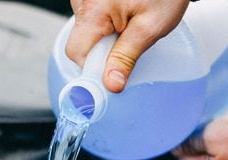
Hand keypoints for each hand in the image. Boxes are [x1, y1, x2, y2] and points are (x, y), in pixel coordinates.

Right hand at [66, 0, 189, 92]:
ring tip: (129, 21)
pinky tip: (124, 12)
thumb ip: (126, 57)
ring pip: (86, 30)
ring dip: (105, 35)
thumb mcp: (150, 27)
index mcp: (92, 11)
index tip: (111, 73)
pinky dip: (106, 21)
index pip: (77, 53)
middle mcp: (82, 1)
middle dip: (102, 49)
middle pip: (81, 42)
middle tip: (128, 41)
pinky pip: (91, 17)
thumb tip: (111, 84)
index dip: (93, 67)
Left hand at [171, 113, 227, 159]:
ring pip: (213, 150)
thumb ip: (190, 143)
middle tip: (193, 123)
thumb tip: (175, 146)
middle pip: (197, 154)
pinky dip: (224, 138)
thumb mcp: (211, 137)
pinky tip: (227, 127)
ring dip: (209, 137)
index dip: (176, 142)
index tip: (175, 130)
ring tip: (211, 123)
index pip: (182, 156)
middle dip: (192, 140)